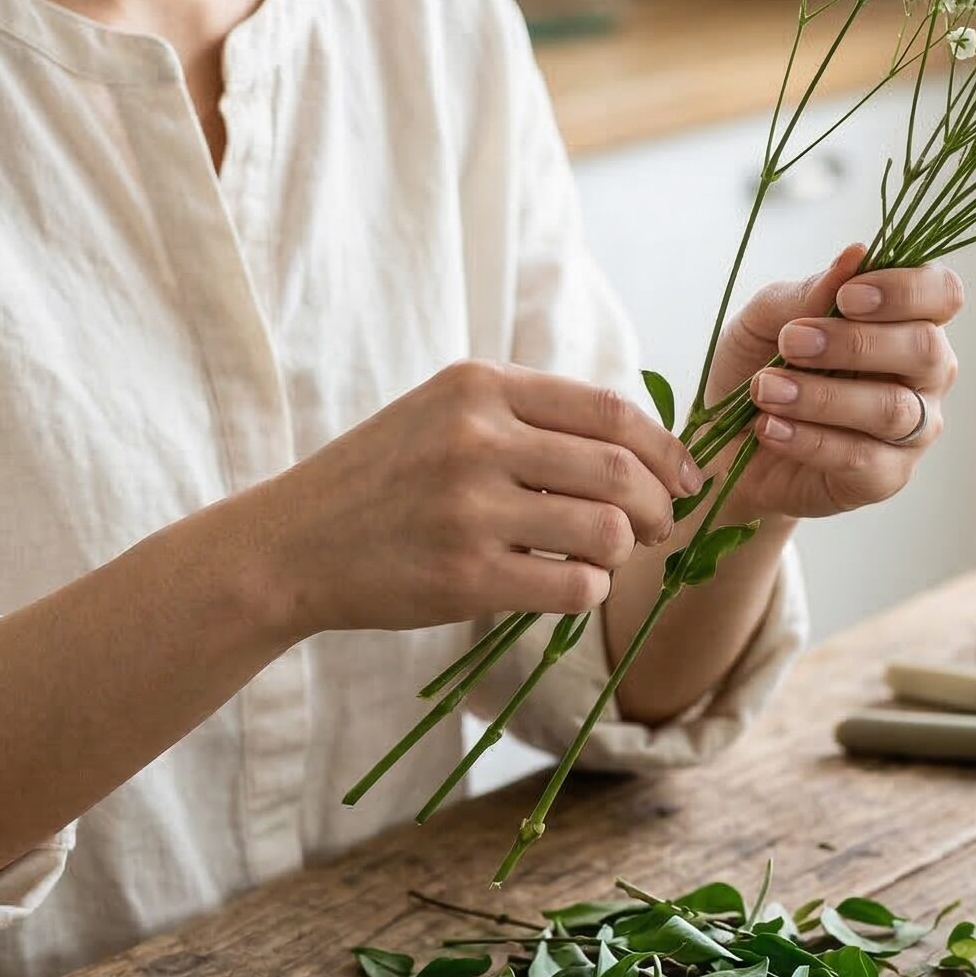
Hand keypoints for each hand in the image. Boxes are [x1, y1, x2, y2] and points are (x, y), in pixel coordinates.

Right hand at [265, 360, 703, 634]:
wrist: (291, 544)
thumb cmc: (382, 479)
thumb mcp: (443, 412)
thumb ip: (528, 414)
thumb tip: (642, 443)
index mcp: (478, 385)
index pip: (610, 408)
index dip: (665, 446)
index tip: (684, 475)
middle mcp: (476, 438)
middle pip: (622, 470)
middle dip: (662, 505)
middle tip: (661, 526)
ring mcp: (469, 509)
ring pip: (608, 531)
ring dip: (626, 552)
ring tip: (605, 557)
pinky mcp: (465, 576)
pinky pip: (575, 586)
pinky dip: (590, 590)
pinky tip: (568, 585)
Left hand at [702, 242, 961, 522]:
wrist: (725, 442)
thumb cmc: (760, 365)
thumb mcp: (767, 319)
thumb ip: (810, 291)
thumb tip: (856, 255)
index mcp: (907, 320)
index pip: (941, 294)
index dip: (905, 290)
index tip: (846, 297)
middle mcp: (924, 374)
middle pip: (926, 349)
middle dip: (855, 343)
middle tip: (791, 342)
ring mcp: (913, 430)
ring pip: (893, 409)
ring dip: (822, 396)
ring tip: (765, 389)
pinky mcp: (885, 478)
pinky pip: (862, 459)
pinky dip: (810, 440)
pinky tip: (770, 427)